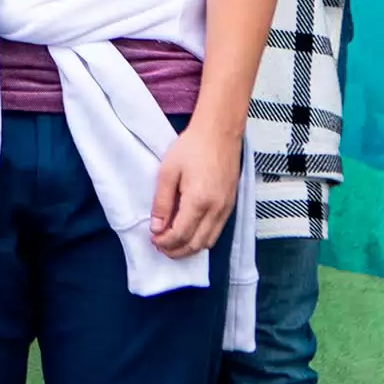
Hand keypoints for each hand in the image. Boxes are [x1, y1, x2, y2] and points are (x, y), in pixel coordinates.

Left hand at [148, 122, 240, 259]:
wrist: (220, 133)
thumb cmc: (192, 147)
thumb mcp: (168, 171)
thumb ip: (162, 202)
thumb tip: (156, 228)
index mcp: (199, 201)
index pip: (181, 235)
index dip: (165, 242)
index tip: (153, 239)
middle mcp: (216, 210)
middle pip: (196, 244)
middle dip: (176, 251)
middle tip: (160, 246)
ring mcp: (227, 209)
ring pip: (209, 242)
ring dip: (190, 248)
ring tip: (172, 242)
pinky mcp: (231, 205)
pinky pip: (217, 232)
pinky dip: (202, 239)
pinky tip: (190, 232)